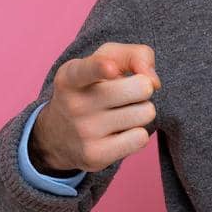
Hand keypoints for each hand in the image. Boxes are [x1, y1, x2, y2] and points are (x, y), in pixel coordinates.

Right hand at [30, 42, 161, 172]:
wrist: (57, 134)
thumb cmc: (92, 87)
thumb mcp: (105, 59)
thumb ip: (135, 55)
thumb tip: (153, 81)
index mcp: (72, 76)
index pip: (88, 70)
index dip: (102, 67)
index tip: (111, 68)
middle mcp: (75, 104)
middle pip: (141, 88)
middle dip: (142, 88)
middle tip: (125, 94)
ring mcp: (84, 132)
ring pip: (145, 113)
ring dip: (140, 111)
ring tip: (120, 113)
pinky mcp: (95, 156)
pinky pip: (141, 138)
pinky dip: (137, 134)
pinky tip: (118, 133)